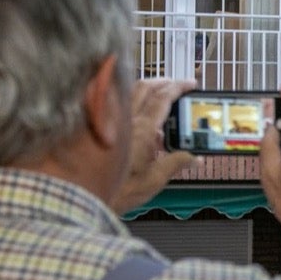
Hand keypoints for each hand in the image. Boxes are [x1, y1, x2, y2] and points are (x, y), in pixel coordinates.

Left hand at [109, 79, 195, 213]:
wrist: (85, 197)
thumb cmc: (118, 191)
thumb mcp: (154, 180)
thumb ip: (176, 164)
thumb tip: (195, 159)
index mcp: (142, 130)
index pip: (163, 98)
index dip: (179, 87)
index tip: (191, 84)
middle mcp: (126, 120)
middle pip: (145, 87)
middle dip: (164, 82)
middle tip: (178, 85)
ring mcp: (111, 122)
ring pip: (130, 92)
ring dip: (148, 87)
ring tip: (160, 93)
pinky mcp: (101, 128)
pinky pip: (118, 104)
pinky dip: (132, 100)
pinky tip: (139, 114)